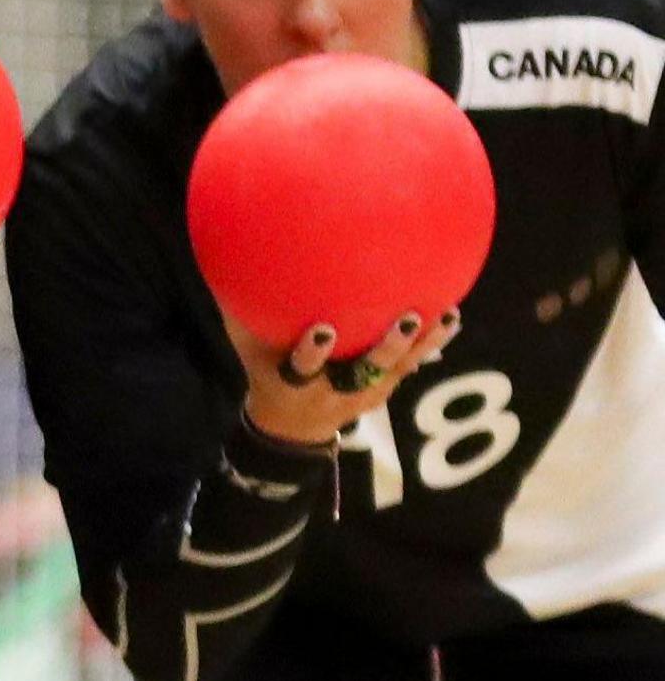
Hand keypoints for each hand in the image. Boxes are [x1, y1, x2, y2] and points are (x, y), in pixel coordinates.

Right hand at [228, 307, 460, 446]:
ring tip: (445, 315)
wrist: (289, 428)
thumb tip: (229, 252)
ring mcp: (360, 396)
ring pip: (393, 372)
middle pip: (361, 375)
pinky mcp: (381, 393)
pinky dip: (431, 346)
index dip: (312, 354)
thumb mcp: (246, 345)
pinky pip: (408, 369)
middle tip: (407, 320)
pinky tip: (451, 316)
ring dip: (420, 346)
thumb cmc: (263, 371)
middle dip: (384, 350)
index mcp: (292, 382)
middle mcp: (330, 393)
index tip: (323, 330)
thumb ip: (237, 308)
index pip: (301, 370)